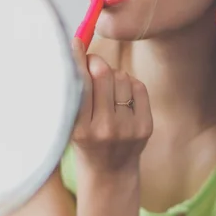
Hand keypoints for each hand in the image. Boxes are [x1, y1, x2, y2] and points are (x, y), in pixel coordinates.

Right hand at [71, 39, 152, 175]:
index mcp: (79, 130)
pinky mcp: (145, 127)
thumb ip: (74, 92)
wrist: (110, 173)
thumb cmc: (85, 141)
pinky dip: (129, 85)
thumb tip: (79, 48)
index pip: (79, 84)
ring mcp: (127, 129)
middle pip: (103, 74)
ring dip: (113, 76)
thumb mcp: (70, 123)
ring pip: (122, 77)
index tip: (76, 41)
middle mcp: (104, 129)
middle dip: (96, 62)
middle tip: (92, 65)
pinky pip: (138, 87)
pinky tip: (121, 98)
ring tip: (107, 91)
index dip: (77, 58)